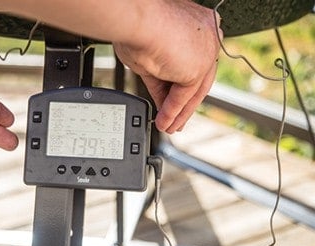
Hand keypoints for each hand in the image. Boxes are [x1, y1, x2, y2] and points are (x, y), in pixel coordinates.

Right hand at [113, 0, 221, 132]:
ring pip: (191, 89)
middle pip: (194, 76)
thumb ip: (159, 63)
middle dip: (183, 101)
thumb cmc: (136, 25)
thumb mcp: (150, 47)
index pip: (190, 58)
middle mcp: (205, 35)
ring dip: (178, 111)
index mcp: (197, 23)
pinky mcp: (197, 69)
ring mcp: (205, 51)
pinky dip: (173, 111)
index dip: (178, 80)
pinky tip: (165, 121)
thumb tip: (152, 75)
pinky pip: (184, 95)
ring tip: (168, 125)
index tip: (169, 95)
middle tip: (175, 116)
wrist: (137, 22)